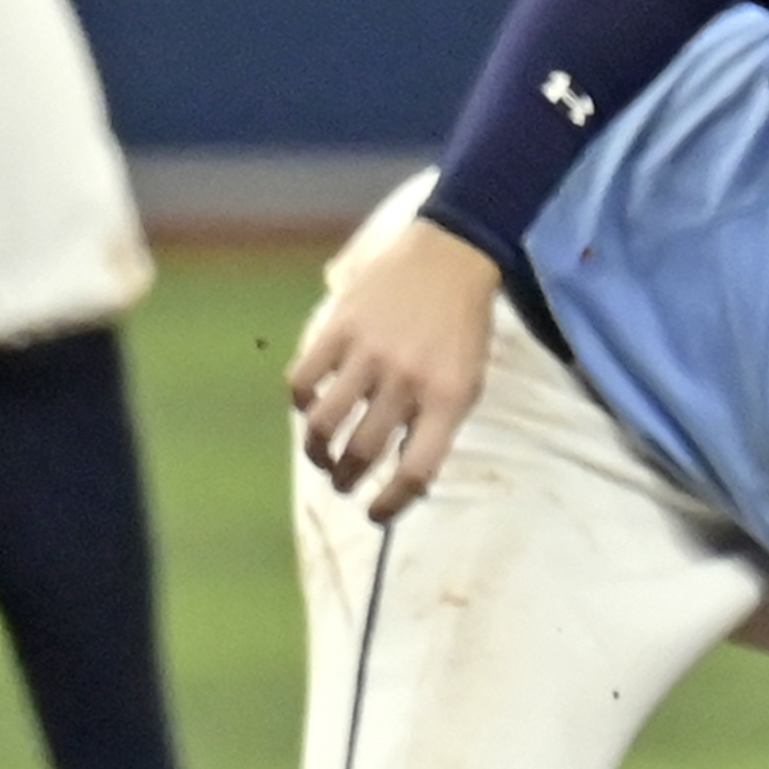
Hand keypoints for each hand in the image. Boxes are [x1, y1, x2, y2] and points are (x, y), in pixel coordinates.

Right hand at [287, 219, 505, 517]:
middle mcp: (408, 378)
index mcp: (449, 397)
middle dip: (347, 479)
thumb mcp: (468, 381)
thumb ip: (437, 426)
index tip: (377, 514)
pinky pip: (303, 381)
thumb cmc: (462, 328)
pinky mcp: (339, 326)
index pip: (416, 470)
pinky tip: (310, 407)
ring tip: (323, 456)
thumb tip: (398, 472)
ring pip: (324, 423)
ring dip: (318, 451)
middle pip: (363, 452)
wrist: (452, 254)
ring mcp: (370, 351)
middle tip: (343, 483)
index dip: (393, 504)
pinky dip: (300, 403)